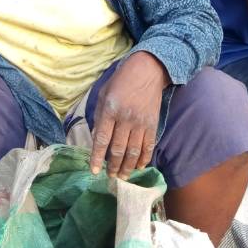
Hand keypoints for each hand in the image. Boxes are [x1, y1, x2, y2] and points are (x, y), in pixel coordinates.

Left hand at [90, 52, 167, 178]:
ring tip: (122, 177)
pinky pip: (149, 146)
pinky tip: (138, 167)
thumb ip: (99, 116)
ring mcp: (140, 123)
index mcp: (110, 110)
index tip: (94, 171)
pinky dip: (144, 159)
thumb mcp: (103, 94)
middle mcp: (125, 118)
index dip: (96, 157)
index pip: (101, 139)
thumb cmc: (121, 81)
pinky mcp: (153, 124)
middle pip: (118, 149)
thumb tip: (97, 138)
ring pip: (133, 151)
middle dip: (113, 166)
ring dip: (127, 167)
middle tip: (110, 177)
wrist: (148, 71)